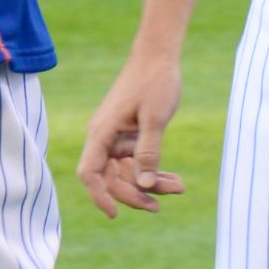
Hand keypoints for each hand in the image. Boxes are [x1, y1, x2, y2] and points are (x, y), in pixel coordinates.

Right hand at [77, 50, 185, 218]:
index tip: (115, 214)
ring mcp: (117, 138)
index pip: (89, 172)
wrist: (159, 55)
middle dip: (133, 194)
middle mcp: (104, 137)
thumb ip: (148, 152)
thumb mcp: (155, 118)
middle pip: (110, 178)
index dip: (99, 195)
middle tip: (159, 205)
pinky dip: (153, 171)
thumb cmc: (155, 81)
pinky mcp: (130, 136)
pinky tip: (173, 180)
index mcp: (102, 132)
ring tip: (178, 187)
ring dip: (149, 184)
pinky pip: (137, 162)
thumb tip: (143, 185)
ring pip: (126, 172)